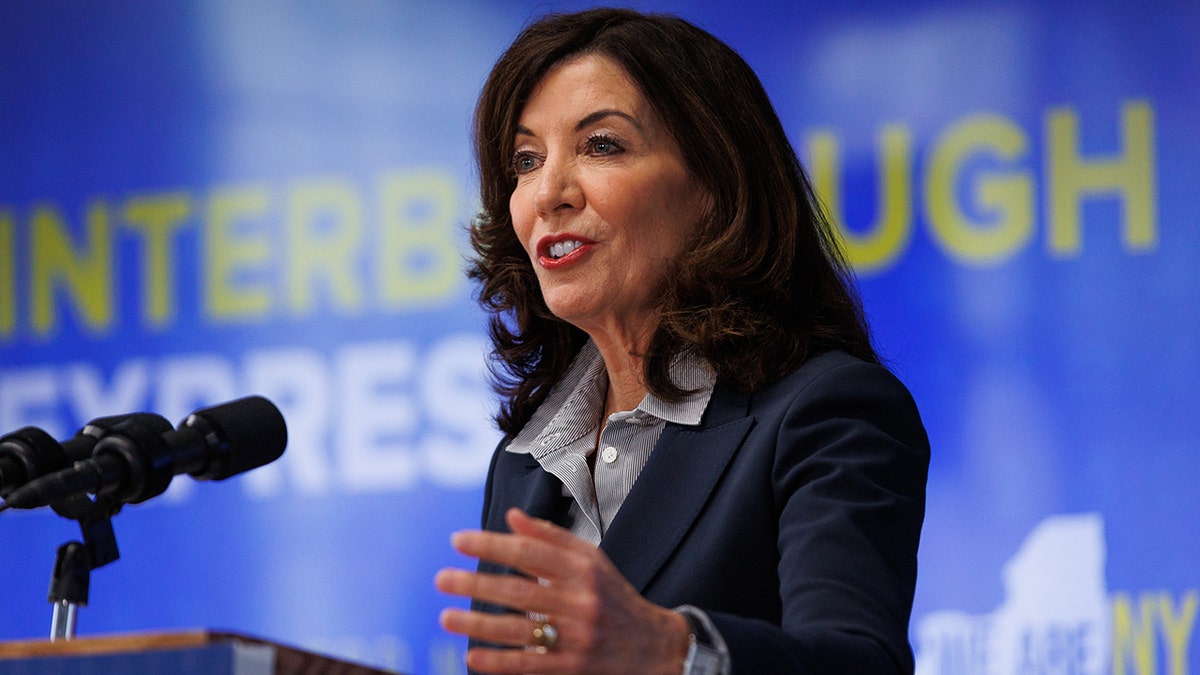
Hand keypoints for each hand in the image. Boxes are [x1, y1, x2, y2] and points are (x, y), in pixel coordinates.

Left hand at [435, 507, 690, 673]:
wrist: (655, 648)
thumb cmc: (615, 598)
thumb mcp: (592, 560)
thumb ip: (551, 537)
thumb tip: (511, 516)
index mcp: (584, 570)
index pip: (531, 551)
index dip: (493, 544)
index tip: (459, 540)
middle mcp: (581, 601)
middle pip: (520, 590)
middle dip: (477, 583)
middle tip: (441, 579)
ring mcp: (577, 638)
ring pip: (520, 630)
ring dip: (479, 624)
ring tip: (446, 617)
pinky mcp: (573, 668)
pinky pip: (531, 665)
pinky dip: (500, 662)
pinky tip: (474, 657)